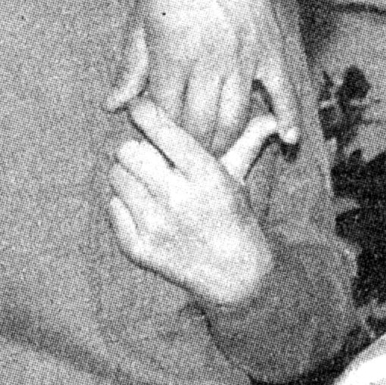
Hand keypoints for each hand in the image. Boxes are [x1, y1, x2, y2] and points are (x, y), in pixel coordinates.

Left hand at [108, 0, 298, 152]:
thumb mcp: (140, 20)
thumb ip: (130, 67)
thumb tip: (113, 105)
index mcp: (174, 55)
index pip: (166, 114)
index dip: (159, 134)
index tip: (154, 142)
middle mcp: (212, 61)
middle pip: (202, 125)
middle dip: (190, 147)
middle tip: (182, 157)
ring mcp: (245, 58)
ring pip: (237, 117)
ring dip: (225, 141)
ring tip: (214, 152)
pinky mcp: (271, 51)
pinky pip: (284, 91)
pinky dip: (287, 118)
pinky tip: (286, 140)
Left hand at [108, 99, 275, 305]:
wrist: (235, 277)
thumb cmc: (233, 216)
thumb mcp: (239, 176)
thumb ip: (248, 140)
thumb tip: (272, 117)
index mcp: (205, 176)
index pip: (160, 129)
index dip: (144, 111)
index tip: (140, 107)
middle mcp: (178, 199)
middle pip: (127, 150)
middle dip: (136, 149)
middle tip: (149, 158)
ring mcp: (156, 227)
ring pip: (116, 176)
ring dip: (129, 176)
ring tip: (147, 183)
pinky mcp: (139, 249)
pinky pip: (113, 206)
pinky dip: (124, 205)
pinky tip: (144, 209)